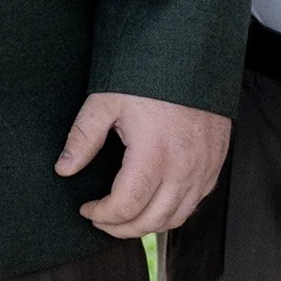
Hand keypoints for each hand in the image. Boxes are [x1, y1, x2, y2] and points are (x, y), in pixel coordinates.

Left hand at [58, 92, 231, 237]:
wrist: (193, 52)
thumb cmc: (147, 75)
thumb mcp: (106, 101)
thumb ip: (83, 138)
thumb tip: (63, 169)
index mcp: (155, 154)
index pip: (126, 206)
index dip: (102, 215)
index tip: (87, 210)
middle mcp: (185, 167)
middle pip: (152, 220)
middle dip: (122, 228)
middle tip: (101, 220)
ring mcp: (205, 167)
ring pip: (176, 218)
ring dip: (148, 224)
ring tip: (125, 217)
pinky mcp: (216, 162)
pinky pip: (196, 201)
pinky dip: (173, 210)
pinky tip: (155, 201)